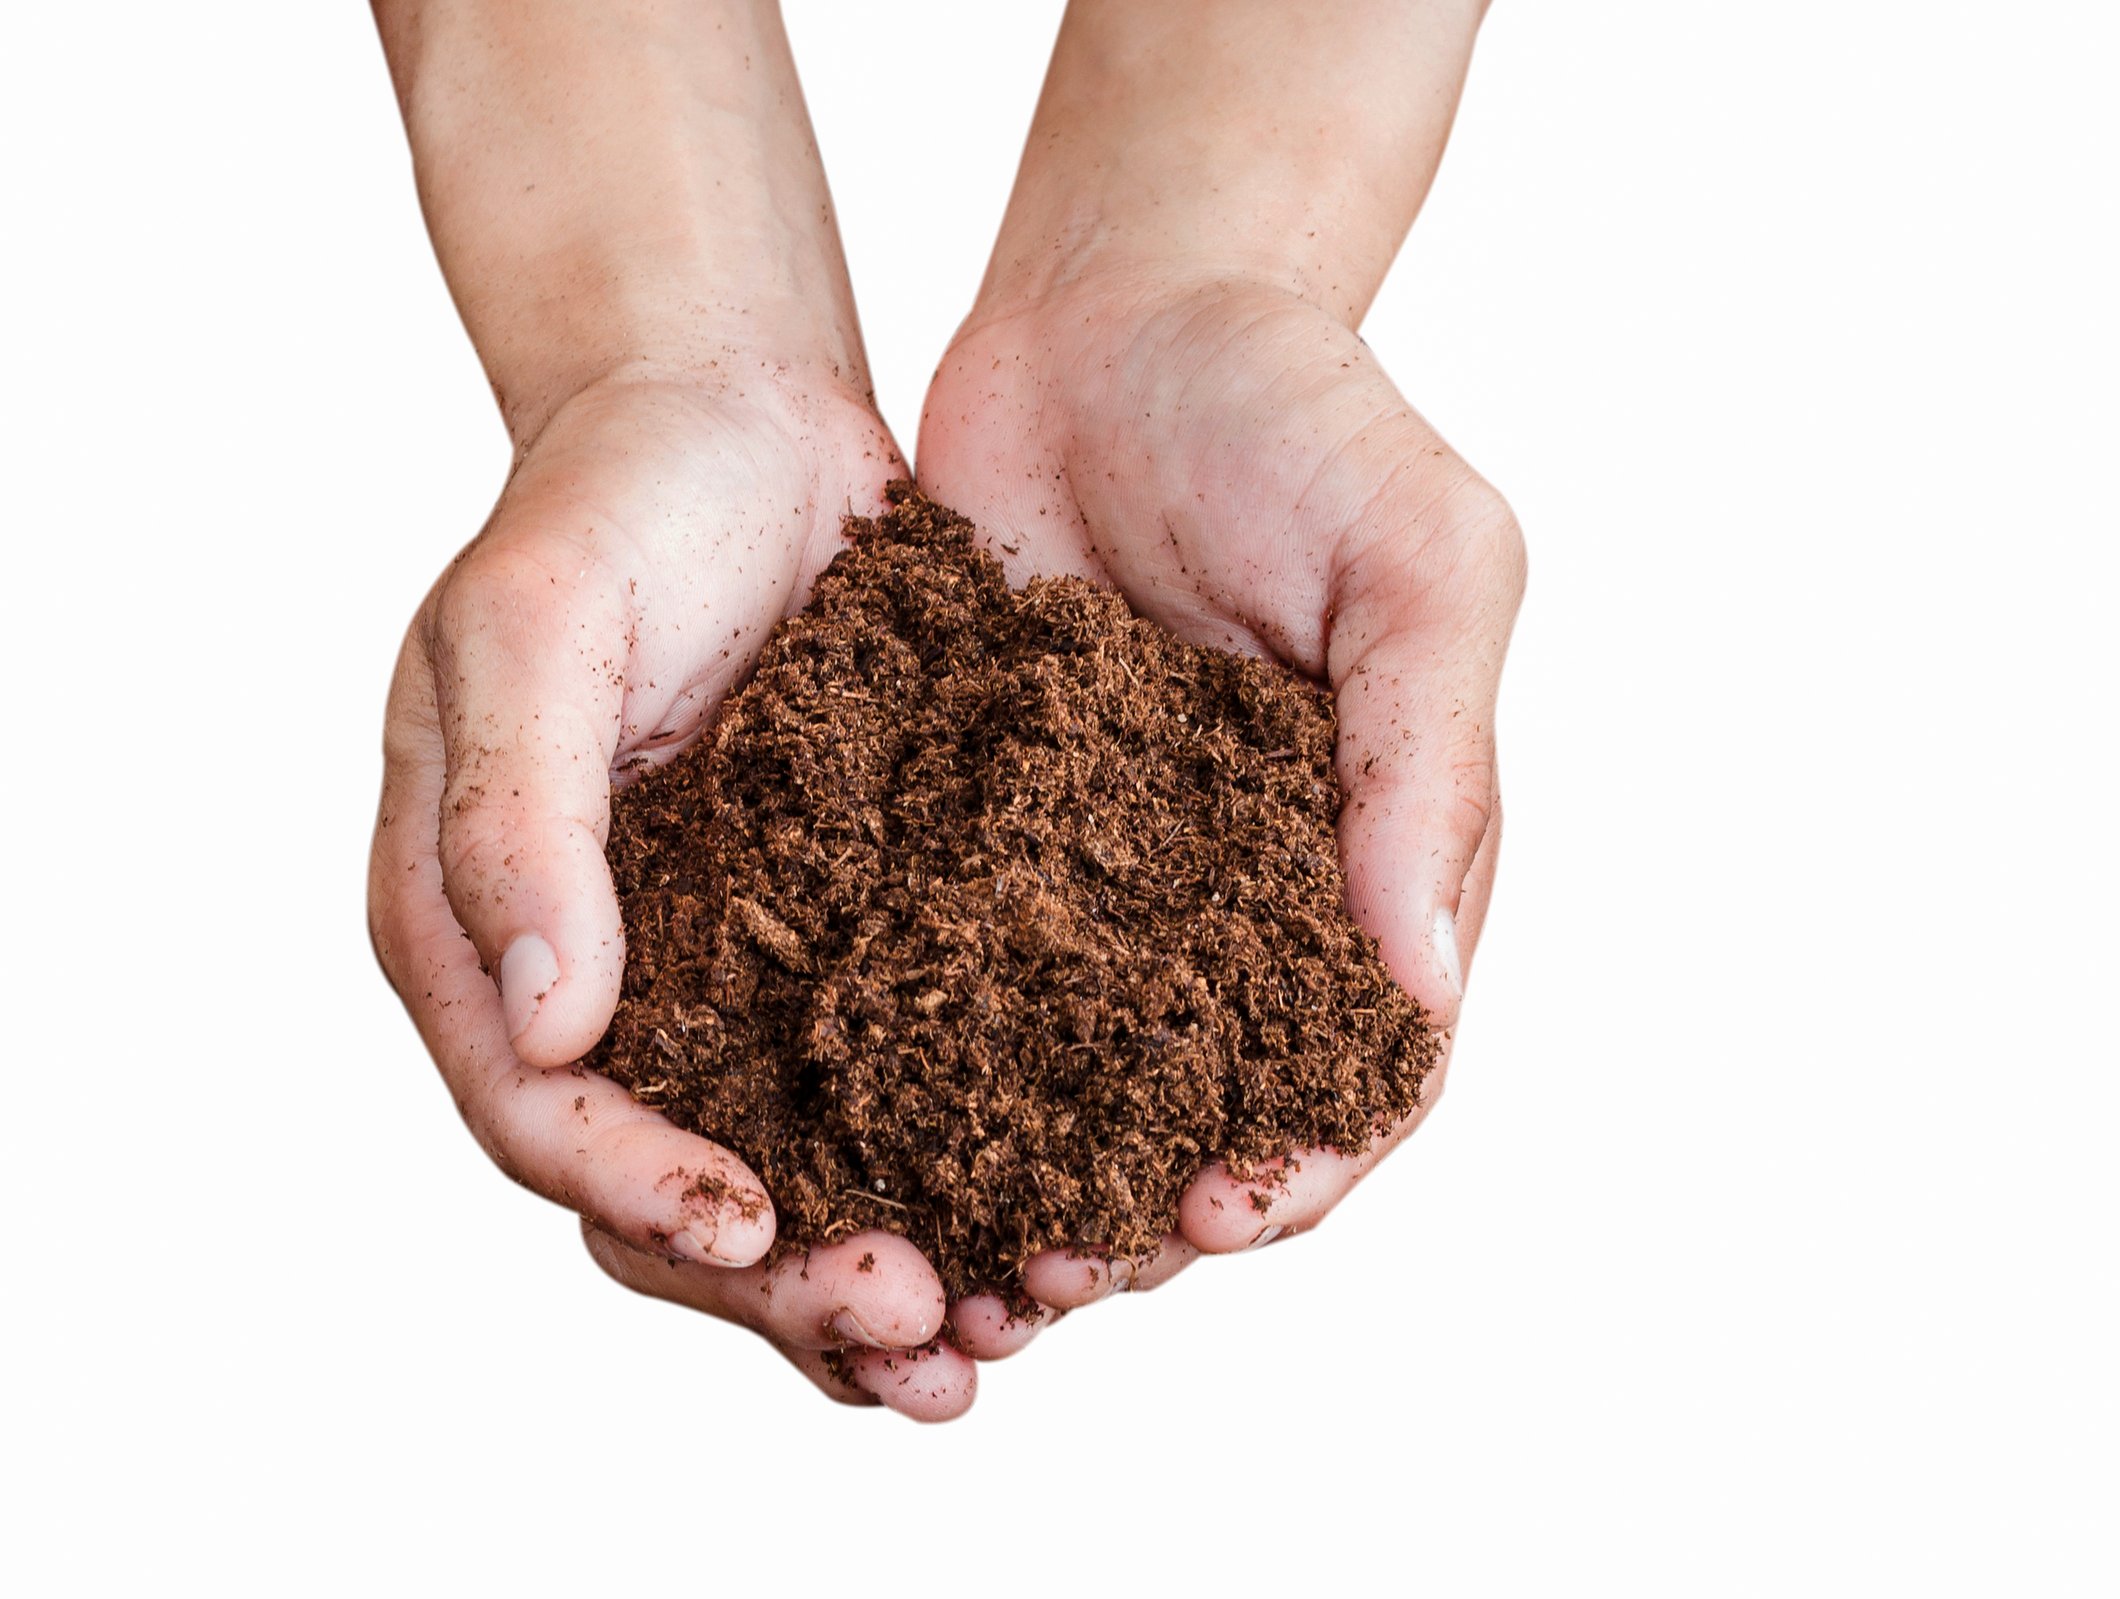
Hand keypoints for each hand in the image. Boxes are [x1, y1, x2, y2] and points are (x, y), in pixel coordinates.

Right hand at [369, 362, 976, 1417]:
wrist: (732, 414)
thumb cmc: (609, 498)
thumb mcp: (536, 626)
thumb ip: (516, 816)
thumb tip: (544, 1024)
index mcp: (474, 927)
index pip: (537, 1113)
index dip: (641, 1189)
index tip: (761, 1229)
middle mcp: (584, 981)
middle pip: (653, 1188)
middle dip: (775, 1278)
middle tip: (918, 1324)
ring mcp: (703, 974)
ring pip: (767, 1172)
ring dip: (863, 1269)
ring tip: (991, 1337)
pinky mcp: (816, 945)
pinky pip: (863, 1094)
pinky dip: (934, 1173)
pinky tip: (1032, 1223)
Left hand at [917, 266, 1522, 1313]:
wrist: (1117, 307)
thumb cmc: (1300, 412)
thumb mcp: (1419, 557)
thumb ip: (1427, 762)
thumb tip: (1420, 990)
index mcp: (1370, 865)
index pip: (1358, 1069)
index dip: (1299, 1165)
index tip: (1213, 1218)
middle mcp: (1236, 903)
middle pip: (1198, 1112)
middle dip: (1132, 1216)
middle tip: (1042, 1278)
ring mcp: (1100, 882)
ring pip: (1061, 1083)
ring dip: (1009, 1181)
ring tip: (935, 1256)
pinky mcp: (975, 840)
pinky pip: (943, 980)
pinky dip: (908, 1068)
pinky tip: (843, 1125)